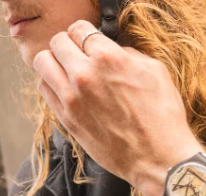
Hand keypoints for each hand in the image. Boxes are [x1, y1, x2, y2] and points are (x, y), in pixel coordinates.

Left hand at [33, 20, 202, 195]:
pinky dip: (51, 84)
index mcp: (109, 59)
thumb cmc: (163, 118)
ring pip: (42, 63)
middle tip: (78, 55)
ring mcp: (72, 99)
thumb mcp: (157, 74)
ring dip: (54, 62)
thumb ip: (131, 55)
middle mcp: (85, 75)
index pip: (80, 29)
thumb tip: (117, 52)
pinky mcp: (67, 120)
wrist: (158, 158)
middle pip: (57, 42)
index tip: (89, 43)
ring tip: (67, 71)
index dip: (85, 34)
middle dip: (68, 45)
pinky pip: (44, 91)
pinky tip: (65, 90)